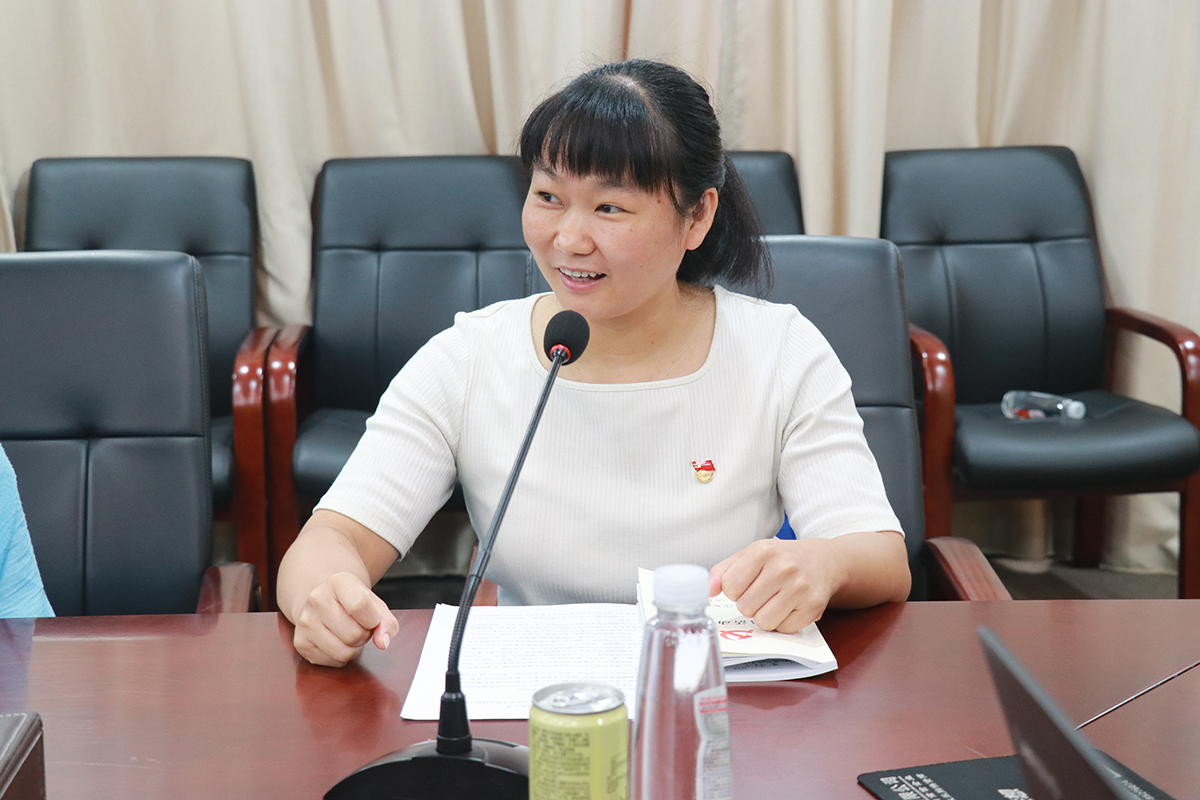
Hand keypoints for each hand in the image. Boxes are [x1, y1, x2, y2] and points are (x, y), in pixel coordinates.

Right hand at [291, 572, 399, 666]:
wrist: (321, 599)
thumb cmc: (353, 602)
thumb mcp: (374, 604)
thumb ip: (387, 622)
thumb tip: (383, 643)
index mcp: (338, 582)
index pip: (359, 605)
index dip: (373, 619)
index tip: (372, 618)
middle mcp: (316, 599)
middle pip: (354, 635)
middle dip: (364, 636)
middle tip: (359, 626)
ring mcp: (305, 621)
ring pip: (344, 653)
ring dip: (354, 649)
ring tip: (349, 635)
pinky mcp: (300, 642)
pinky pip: (332, 662)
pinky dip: (341, 658)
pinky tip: (336, 642)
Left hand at [709, 538, 841, 633]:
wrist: (822, 560)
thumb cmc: (781, 559)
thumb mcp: (751, 554)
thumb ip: (724, 570)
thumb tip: (708, 590)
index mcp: (763, 551)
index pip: (730, 586)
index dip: (734, 590)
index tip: (745, 584)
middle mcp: (783, 568)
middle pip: (745, 607)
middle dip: (749, 603)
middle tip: (762, 592)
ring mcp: (800, 588)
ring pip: (763, 621)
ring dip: (764, 615)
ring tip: (774, 600)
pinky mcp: (813, 607)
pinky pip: (783, 629)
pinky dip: (782, 622)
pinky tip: (789, 607)